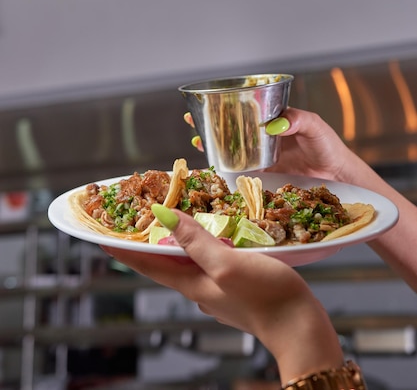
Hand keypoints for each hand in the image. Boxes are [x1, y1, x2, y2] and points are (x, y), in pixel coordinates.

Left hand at [101, 206, 343, 383]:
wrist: (300, 327)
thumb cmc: (265, 295)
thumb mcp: (227, 263)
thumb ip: (196, 241)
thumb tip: (164, 217)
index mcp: (192, 284)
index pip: (149, 266)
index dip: (125, 252)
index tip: (103, 239)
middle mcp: (200, 289)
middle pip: (165, 265)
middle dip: (148, 245)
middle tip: (137, 225)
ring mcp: (219, 291)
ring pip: (188, 264)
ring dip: (176, 245)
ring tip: (171, 226)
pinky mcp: (237, 289)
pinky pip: (209, 265)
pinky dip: (202, 249)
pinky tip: (214, 238)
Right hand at [184, 108, 358, 182]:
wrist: (337, 175)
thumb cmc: (329, 146)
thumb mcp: (315, 126)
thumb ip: (298, 120)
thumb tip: (274, 124)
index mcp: (273, 119)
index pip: (245, 107)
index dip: (225, 103)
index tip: (206, 100)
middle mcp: (264, 135)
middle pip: (232, 126)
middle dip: (210, 122)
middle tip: (191, 118)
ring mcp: (262, 154)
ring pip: (232, 147)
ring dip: (213, 143)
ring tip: (196, 139)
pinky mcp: (264, 173)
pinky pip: (241, 168)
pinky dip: (226, 165)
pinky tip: (213, 163)